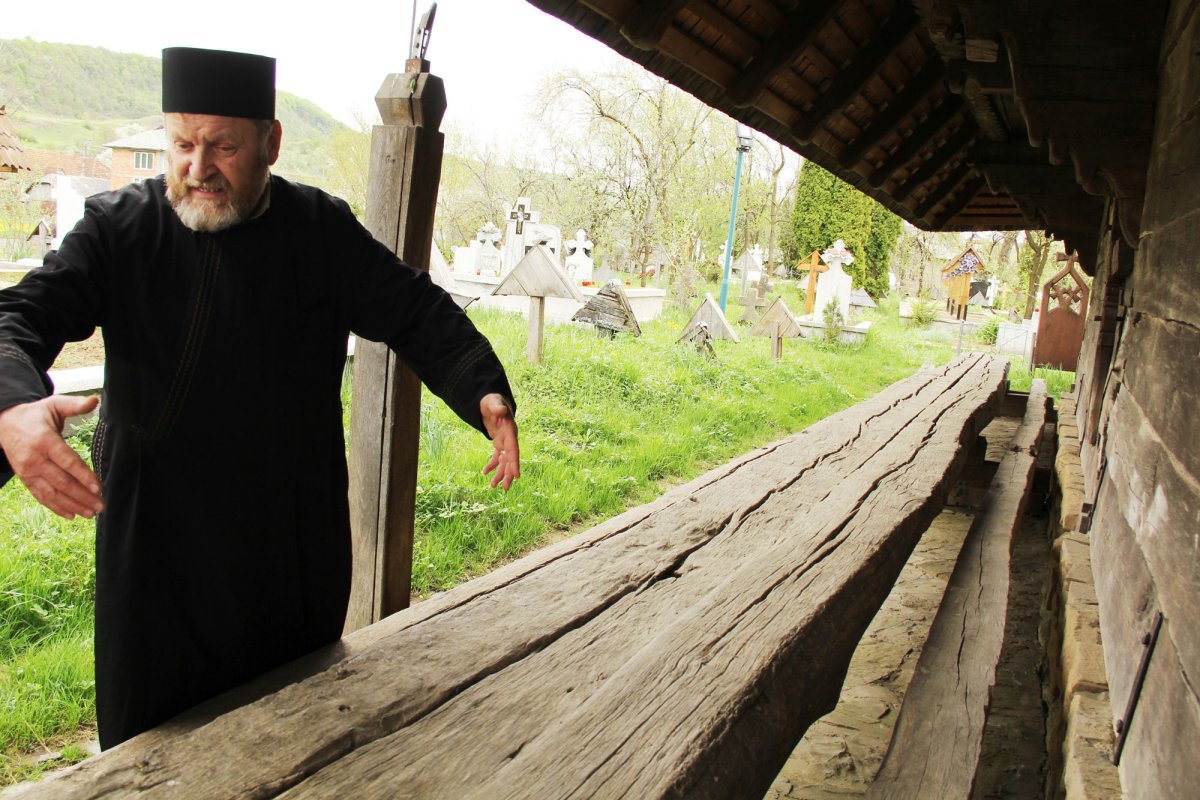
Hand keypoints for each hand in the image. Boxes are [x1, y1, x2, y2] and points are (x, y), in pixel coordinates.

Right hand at [0, 395, 104, 518]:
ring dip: (73, 505)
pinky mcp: (25, 479)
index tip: (99, 487)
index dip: (83, 476)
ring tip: (91, 513)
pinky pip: (41, 497)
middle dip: (83, 496)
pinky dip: (57, 507)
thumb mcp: (54, 404)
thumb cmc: (36, 415)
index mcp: (44, 441)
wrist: (4, 423)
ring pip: (52, 493)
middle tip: (102, 505)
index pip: (67, 462)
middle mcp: (35, 459)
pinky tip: (72, 514)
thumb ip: (74, 404)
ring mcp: (28, 472)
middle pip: (62, 482)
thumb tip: (95, 399)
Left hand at [480, 393, 519, 491]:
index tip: (516, 475)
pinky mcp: (499, 442)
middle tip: (504, 488)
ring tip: (493, 486)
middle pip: (511, 459)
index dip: (515, 462)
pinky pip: (497, 456)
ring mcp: (505, 441)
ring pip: (504, 461)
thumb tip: (501, 410)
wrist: (490, 400)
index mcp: (510, 430)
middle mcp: (509, 438)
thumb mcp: (492, 402)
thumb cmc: (492, 400)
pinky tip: (484, 472)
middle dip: (508, 474)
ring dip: (500, 473)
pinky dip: (492, 465)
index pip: (514, 449)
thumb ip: (497, 407)